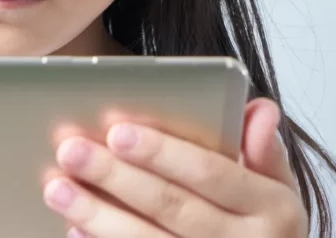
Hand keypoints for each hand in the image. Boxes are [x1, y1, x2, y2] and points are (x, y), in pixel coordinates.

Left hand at [42, 97, 307, 237]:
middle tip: (71, 150)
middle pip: (171, 206)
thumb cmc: (264, 227)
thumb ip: (264, 150)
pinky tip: (75, 229)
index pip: (211, 173)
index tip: (118, 130)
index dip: (163, 152)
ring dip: (97, 215)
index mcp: (273, 209)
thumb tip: (260, 110)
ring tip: (57, 187)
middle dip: (116, 177)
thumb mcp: (277, 188)